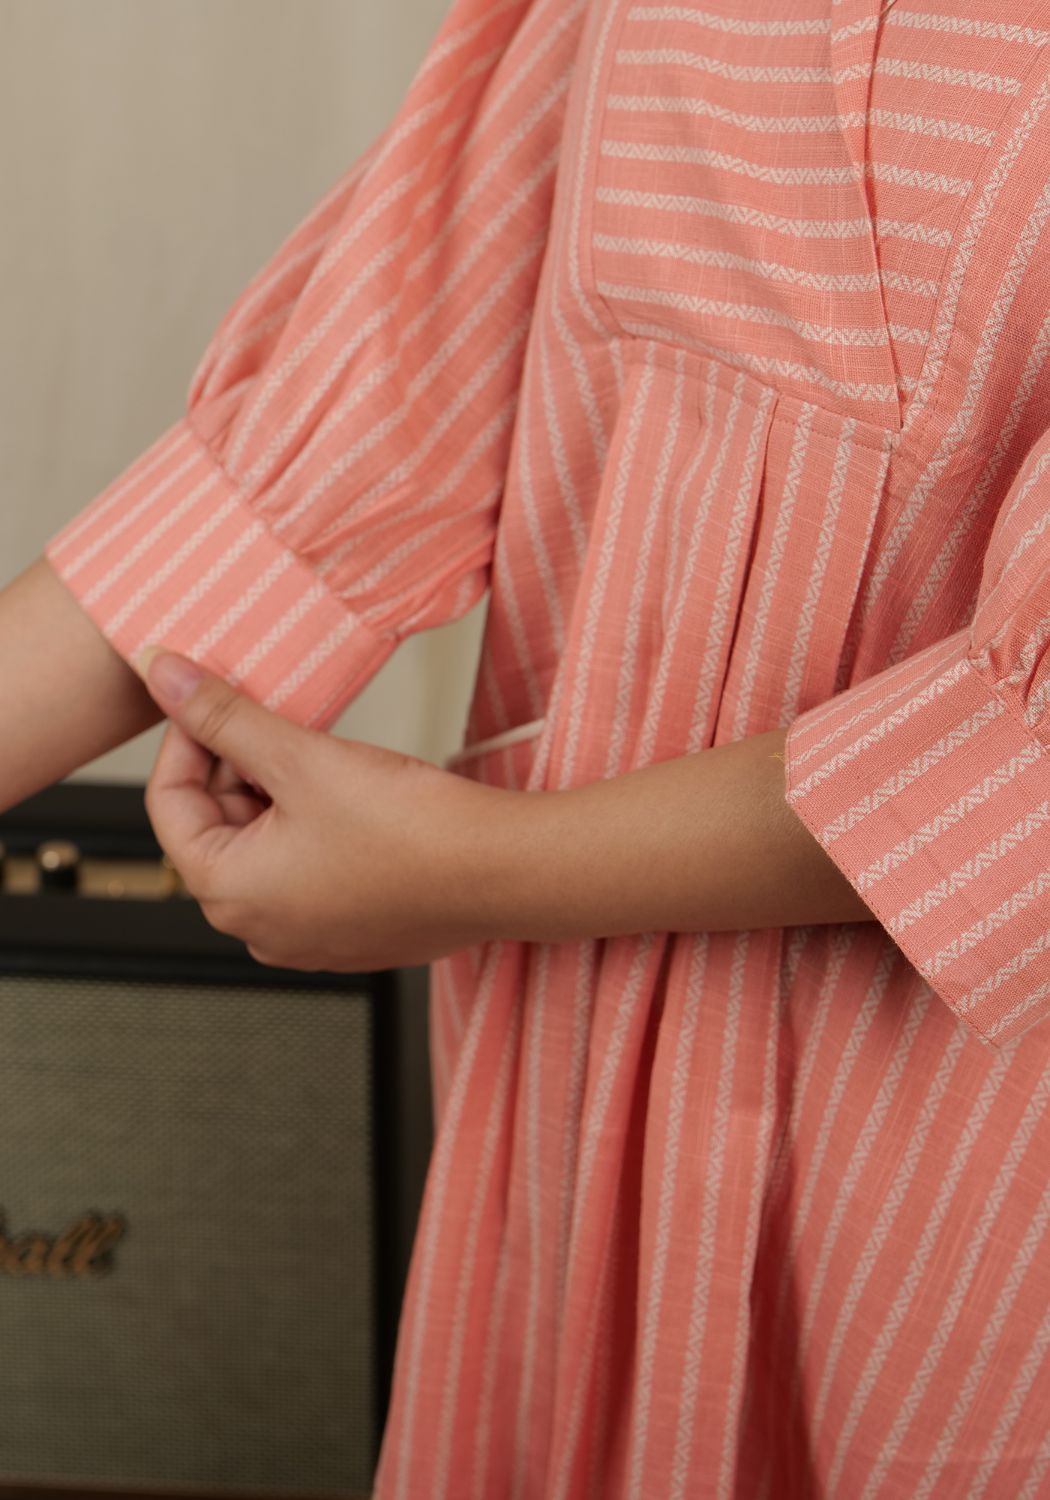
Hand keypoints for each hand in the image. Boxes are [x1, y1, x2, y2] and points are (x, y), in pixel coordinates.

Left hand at [134, 647, 513, 970]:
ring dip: (278, 794)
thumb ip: (224, 717)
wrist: (503, 873)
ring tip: (320, 753)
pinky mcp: (350, 933)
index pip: (169, 803)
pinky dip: (314, 827)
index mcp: (230, 894)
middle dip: (239, 767)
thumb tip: (165, 678)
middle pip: (216, 827)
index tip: (212, 697)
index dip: (188, 737)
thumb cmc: (412, 830)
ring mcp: (307, 939)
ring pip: (265, 847)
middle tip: (276, 718)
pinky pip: (307, 872)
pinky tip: (351, 794)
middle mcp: (259, 929)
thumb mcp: (302, 758)